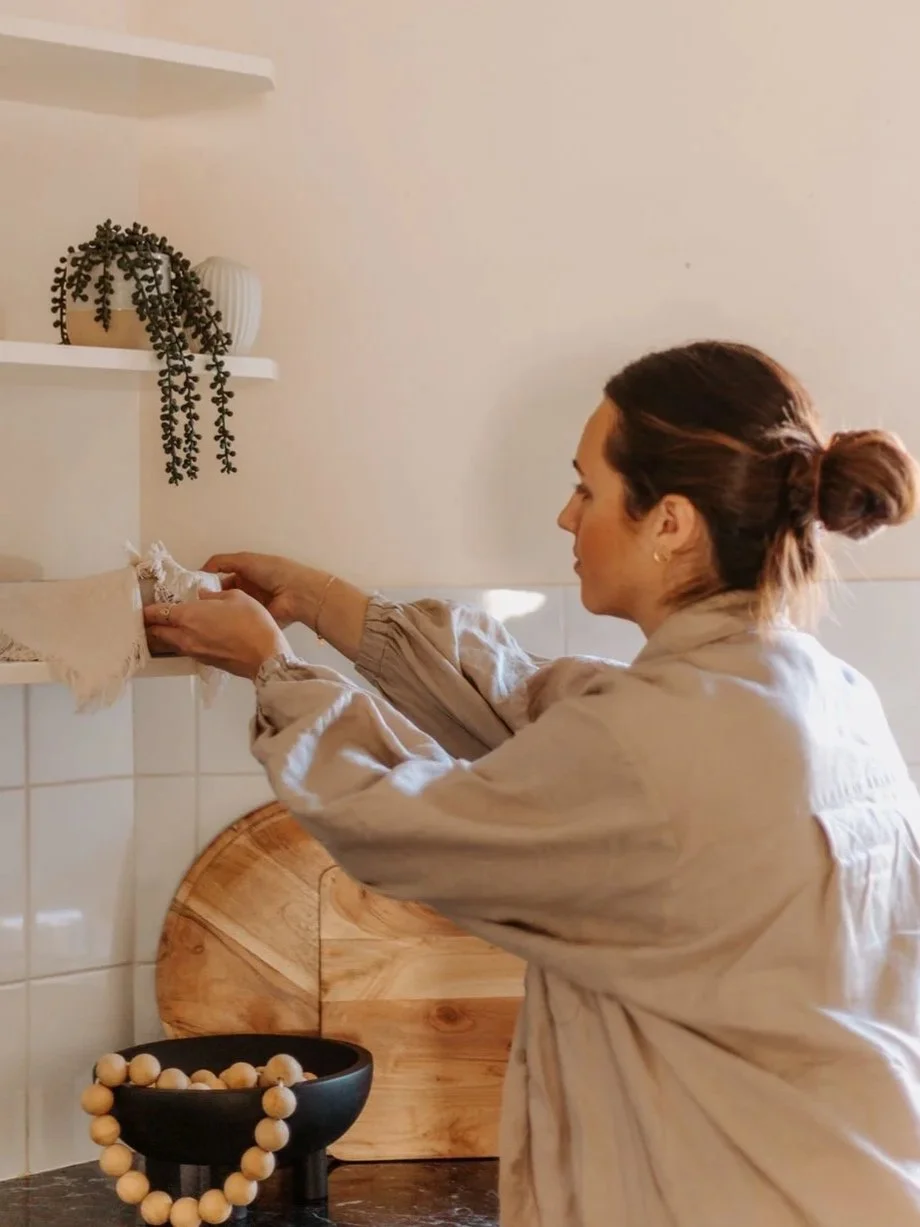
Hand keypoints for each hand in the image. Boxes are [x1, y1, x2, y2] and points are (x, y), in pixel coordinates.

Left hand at [144, 589, 290, 679]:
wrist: (266, 655)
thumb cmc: (253, 624)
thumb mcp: (235, 597)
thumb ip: (214, 596)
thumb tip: (204, 597)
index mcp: (188, 616)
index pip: (156, 613)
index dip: (146, 610)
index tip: (141, 607)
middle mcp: (185, 635)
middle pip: (155, 633)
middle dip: (149, 626)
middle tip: (147, 619)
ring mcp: (193, 651)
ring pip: (168, 643)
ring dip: (162, 636)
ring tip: (162, 629)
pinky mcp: (204, 661)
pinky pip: (183, 650)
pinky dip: (179, 643)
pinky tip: (187, 636)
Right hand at [201, 552, 313, 627]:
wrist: (296, 593)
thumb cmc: (272, 571)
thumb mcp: (244, 560)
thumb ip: (221, 562)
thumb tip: (200, 569)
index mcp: (244, 575)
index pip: (220, 582)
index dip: (207, 586)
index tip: (190, 593)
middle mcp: (246, 592)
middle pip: (222, 598)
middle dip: (209, 603)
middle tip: (190, 610)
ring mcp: (250, 609)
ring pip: (228, 612)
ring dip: (217, 615)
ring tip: (196, 620)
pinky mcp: (255, 622)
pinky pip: (239, 624)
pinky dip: (228, 625)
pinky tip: (211, 629)